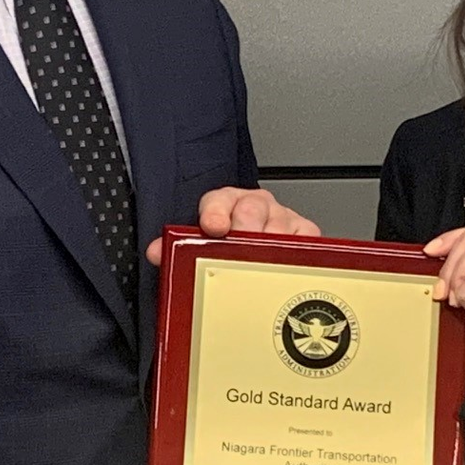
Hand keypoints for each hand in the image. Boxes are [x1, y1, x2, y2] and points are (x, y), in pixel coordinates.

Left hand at [145, 186, 321, 266]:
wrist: (260, 251)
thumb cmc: (231, 248)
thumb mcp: (202, 245)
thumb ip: (177, 247)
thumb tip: (158, 251)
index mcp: (226, 203)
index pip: (219, 199)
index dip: (216, 212)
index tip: (214, 226)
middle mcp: (256, 206)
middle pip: (252, 210)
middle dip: (245, 230)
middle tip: (239, 250)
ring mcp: (282, 218)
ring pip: (279, 227)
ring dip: (269, 245)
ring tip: (260, 264)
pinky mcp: (305, 233)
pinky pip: (306, 238)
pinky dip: (298, 251)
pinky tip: (287, 263)